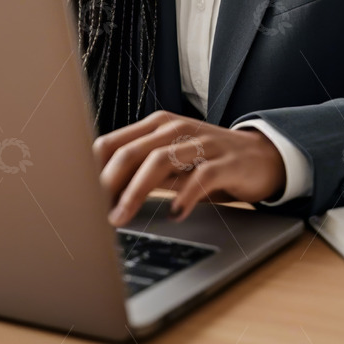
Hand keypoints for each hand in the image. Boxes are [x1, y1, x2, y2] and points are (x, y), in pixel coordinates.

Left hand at [92, 110, 286, 226]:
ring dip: (136, 192)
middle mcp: (175, 129)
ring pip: (159, 161)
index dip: (93, 171)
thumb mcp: (171, 165)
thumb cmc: (208, 162)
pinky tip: (174, 213)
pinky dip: (184, 196)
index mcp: (156, 127)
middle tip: (96, 213)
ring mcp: (202, 142)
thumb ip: (141, 173)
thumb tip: (101, 198)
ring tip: (123, 217)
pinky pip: (201, 177)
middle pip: (130, 152)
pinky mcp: (226, 161)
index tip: (81, 199)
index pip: (112, 143)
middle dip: (108, 185)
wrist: (262, 157)